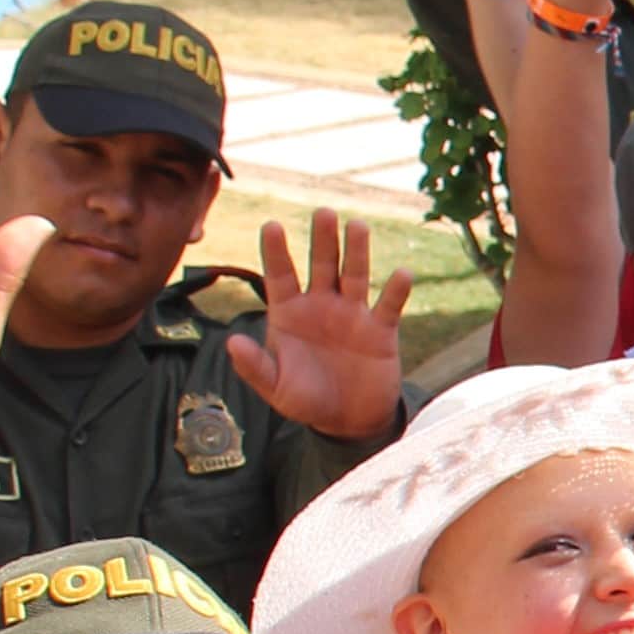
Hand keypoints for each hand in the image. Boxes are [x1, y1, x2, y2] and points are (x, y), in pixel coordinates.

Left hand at [223, 212, 416, 439]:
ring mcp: (353, 314)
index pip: (280, 275)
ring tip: (357, 225)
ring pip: (355, 275)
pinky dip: (396, 290)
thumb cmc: (307, 400)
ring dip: (356, 251)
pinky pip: (389, 305)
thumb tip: (232, 342)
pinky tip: (402, 274)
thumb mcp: (276, 389)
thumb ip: (255, 367)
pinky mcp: (381, 330)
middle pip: (322, 265)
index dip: (276, 251)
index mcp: (290, 313)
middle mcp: (321, 305)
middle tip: (322, 212)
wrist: (349, 421)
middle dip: (322, 239)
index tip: (271, 225)